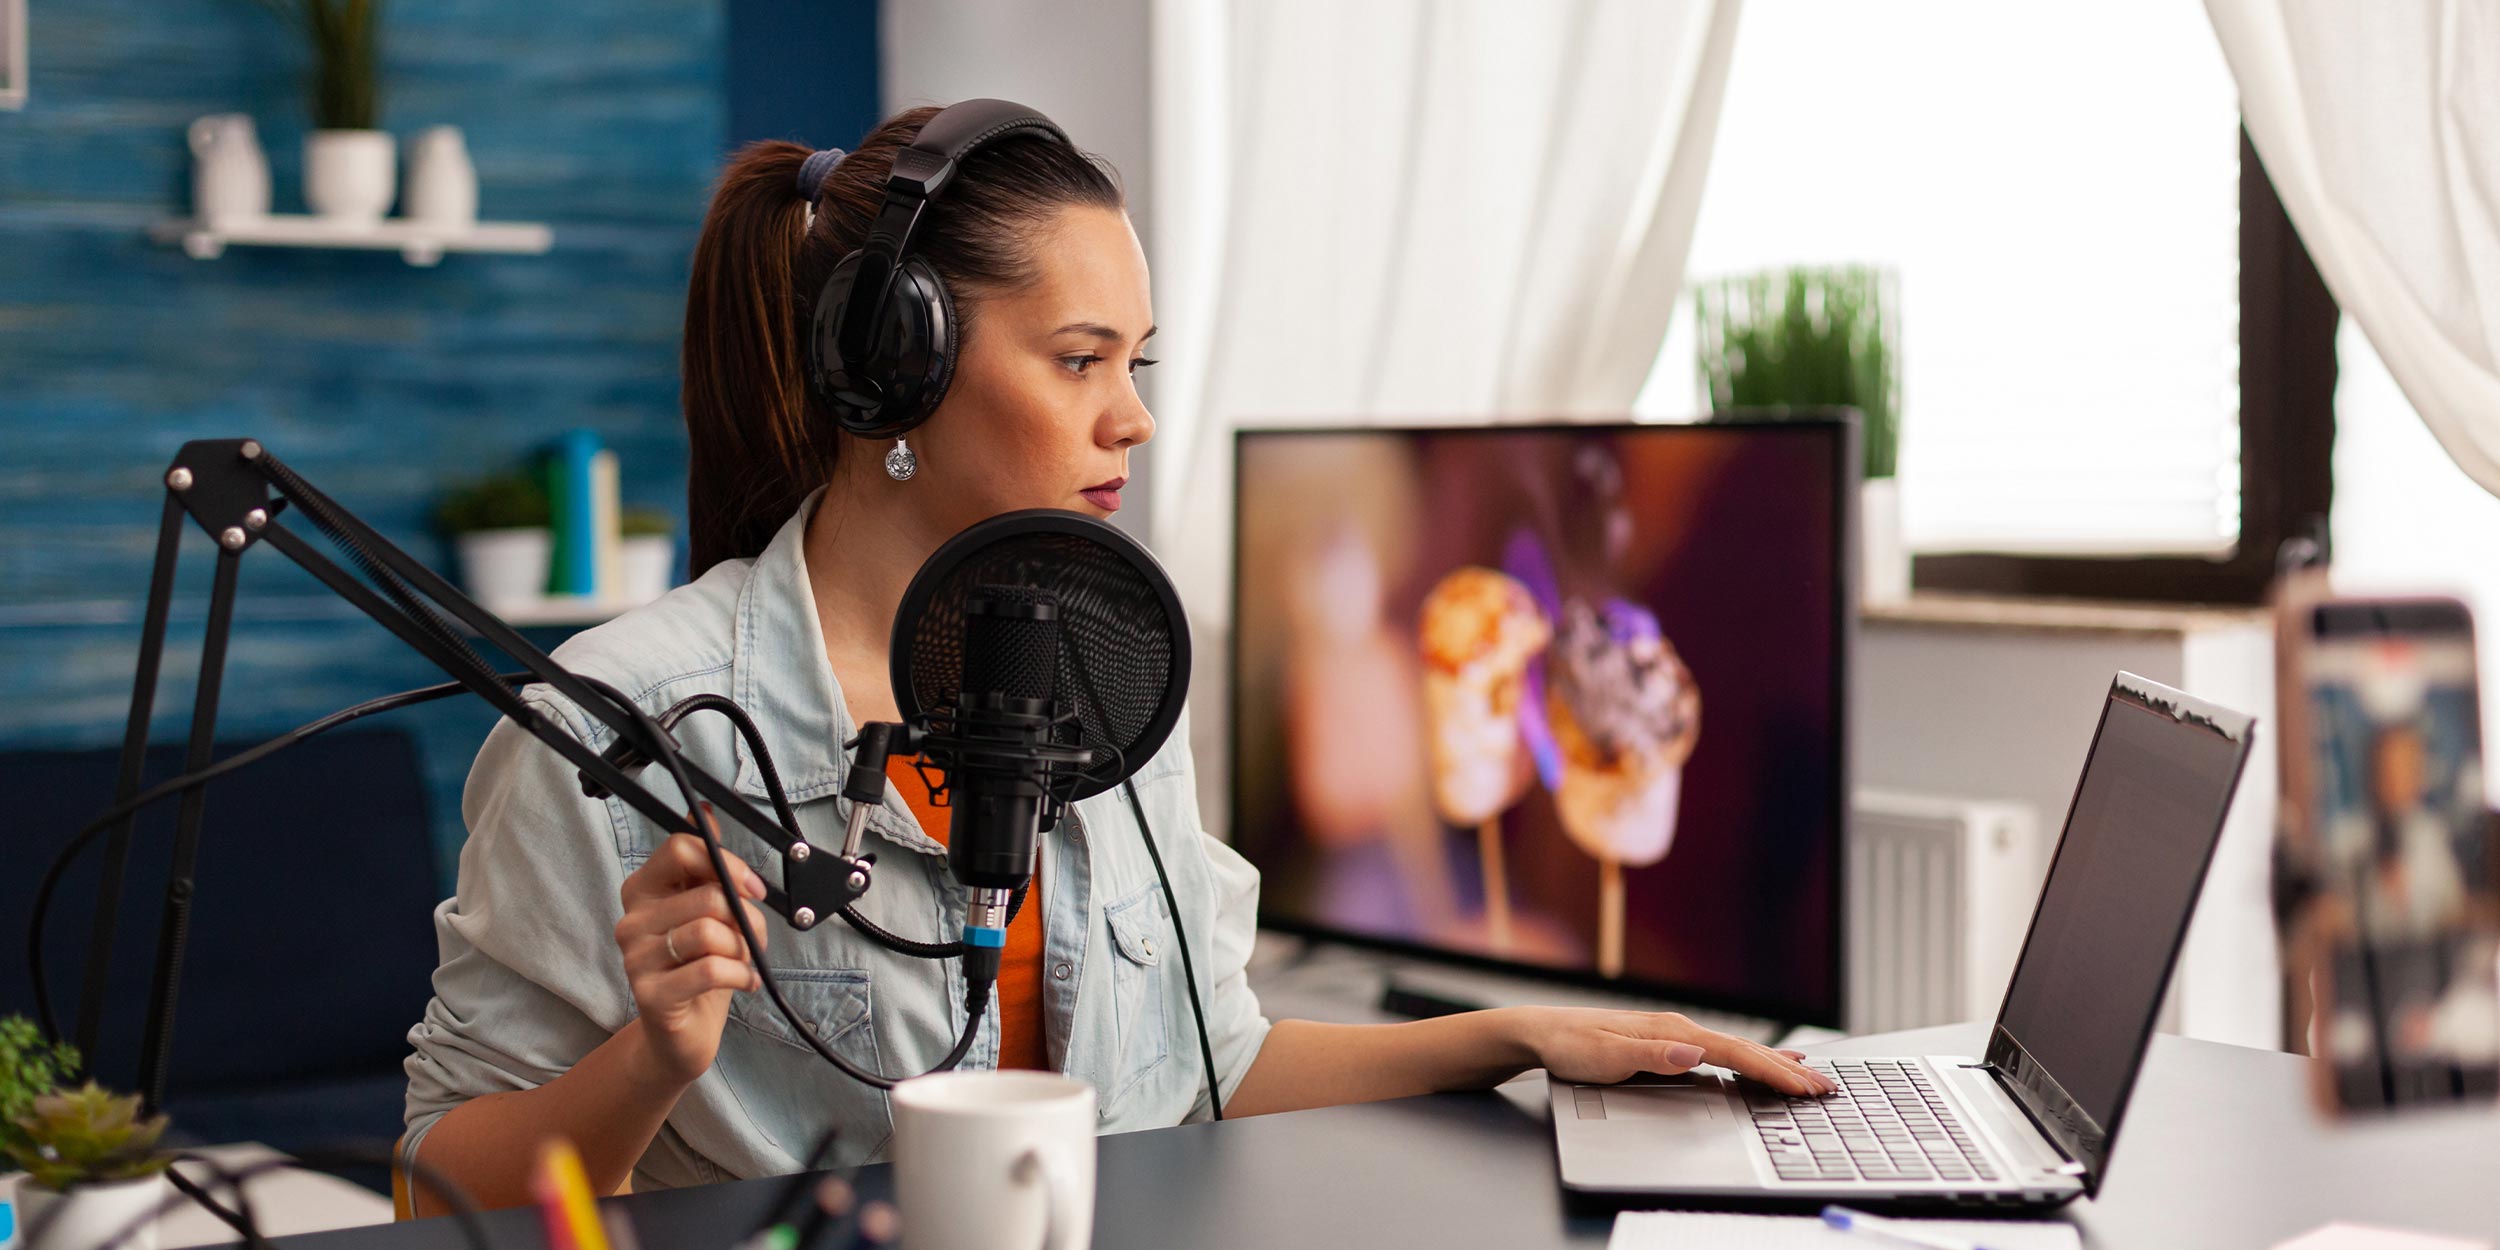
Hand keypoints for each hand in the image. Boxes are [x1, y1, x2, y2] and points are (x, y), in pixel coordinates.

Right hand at [614, 805, 771, 1086]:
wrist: (680, 1035)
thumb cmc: (697, 968)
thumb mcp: (704, 910)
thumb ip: (704, 865)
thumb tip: (703, 813)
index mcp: (644, 890)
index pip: (681, 847)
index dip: (728, 863)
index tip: (752, 887)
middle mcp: (633, 921)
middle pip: (709, 894)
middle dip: (747, 915)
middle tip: (754, 936)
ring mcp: (637, 959)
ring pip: (711, 931)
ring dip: (744, 948)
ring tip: (745, 962)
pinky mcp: (651, 995)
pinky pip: (710, 969)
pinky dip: (740, 974)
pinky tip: (743, 981)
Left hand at [1510, 1007, 1837, 1096]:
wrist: (1543, 1032)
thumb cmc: (1571, 1046)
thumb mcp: (1607, 1056)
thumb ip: (1653, 1055)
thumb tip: (1695, 1052)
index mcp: (1671, 1031)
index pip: (1734, 1053)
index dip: (1772, 1071)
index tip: (1803, 1085)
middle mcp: (1679, 1028)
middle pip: (1744, 1049)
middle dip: (1787, 1069)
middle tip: (1826, 1087)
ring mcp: (1676, 1033)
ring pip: (1737, 1049)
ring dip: (1775, 1063)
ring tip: (1810, 1074)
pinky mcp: (1669, 1042)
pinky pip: (1723, 1051)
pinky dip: (1751, 1057)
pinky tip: (1765, 1059)